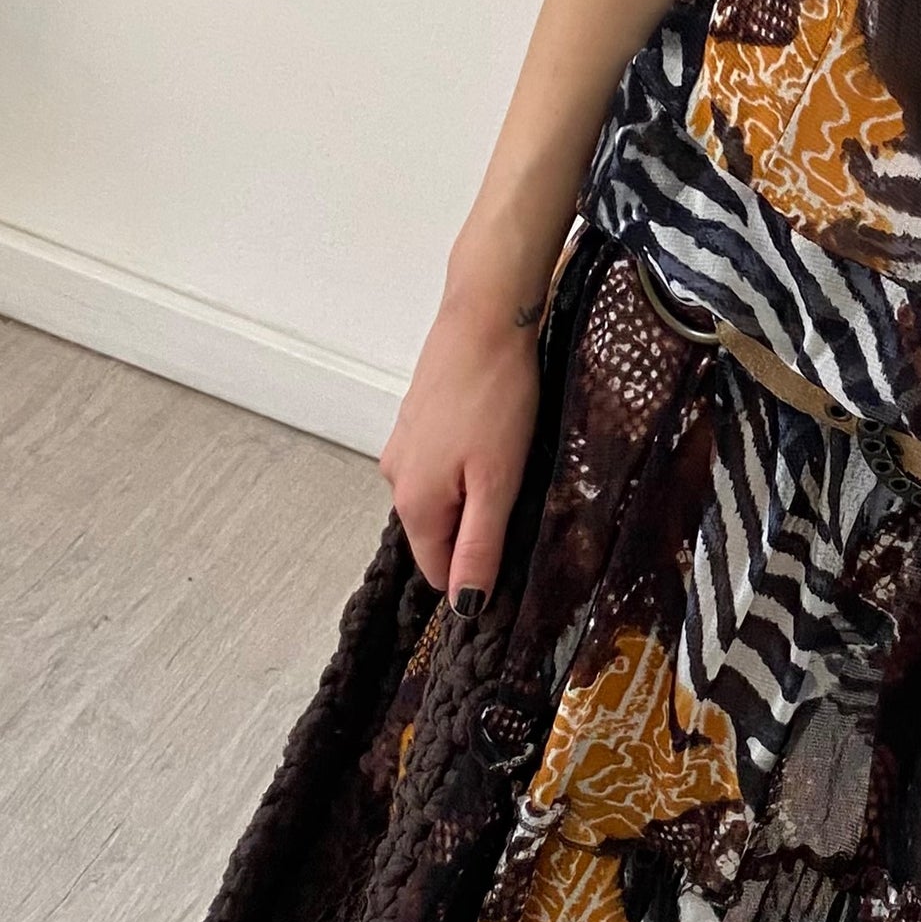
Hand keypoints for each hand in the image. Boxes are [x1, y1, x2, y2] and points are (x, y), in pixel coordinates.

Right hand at [379, 219, 550, 611]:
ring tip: (512, 464)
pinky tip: (497, 441)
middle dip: (479, 531)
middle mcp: (397, 479)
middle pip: (440, 535)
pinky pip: (442, 466)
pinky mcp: (417, 421)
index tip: (516, 553)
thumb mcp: (498, 484)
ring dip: (477, 495)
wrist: (485, 317)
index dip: (478, 574)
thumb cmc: (496, 397)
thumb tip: (465, 604)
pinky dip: (469, 465)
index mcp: (415, 504)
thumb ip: (479, 547)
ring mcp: (404, 447)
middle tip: (522, 501)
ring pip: (443, 498)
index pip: (439, 572)